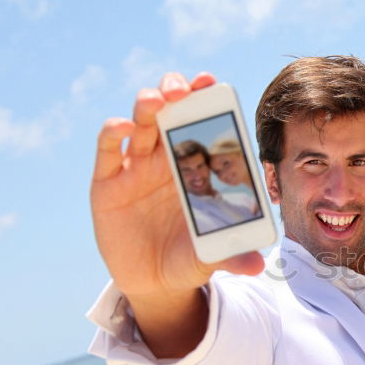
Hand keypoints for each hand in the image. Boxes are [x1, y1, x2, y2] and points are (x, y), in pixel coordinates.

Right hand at [90, 71, 263, 301]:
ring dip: (147, 105)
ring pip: (140, 123)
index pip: (201, 124)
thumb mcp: (209, 258)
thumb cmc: (188, 259)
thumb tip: (257, 267)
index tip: (213, 82)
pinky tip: (123, 126)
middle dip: (175, 92)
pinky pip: (108, 150)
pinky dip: (113, 132)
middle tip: (184, 89)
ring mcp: (135, 168)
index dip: (204, 100)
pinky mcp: (107, 183)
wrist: (153, 282)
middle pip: (168, 112)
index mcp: (195, 167)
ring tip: (158, 100)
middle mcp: (165, 159)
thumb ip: (231, 256)